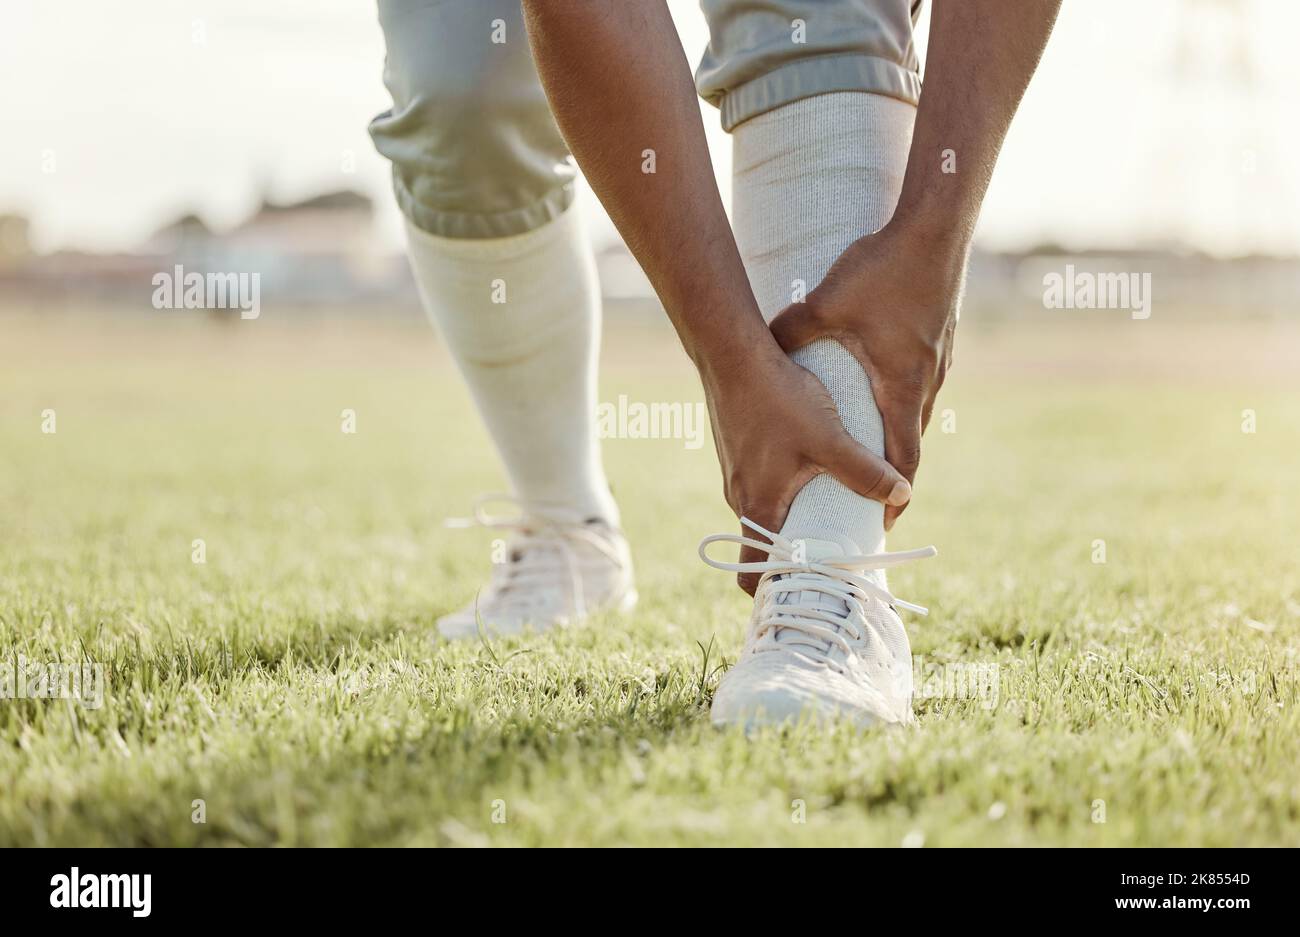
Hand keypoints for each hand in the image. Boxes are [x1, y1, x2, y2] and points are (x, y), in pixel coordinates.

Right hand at [703, 340, 911, 594]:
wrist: (733, 353)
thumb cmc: (777, 397)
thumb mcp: (829, 438)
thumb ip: (864, 470)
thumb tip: (901, 495)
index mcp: (757, 507)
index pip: (753, 572)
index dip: (780, 587)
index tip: (812, 584)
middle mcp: (740, 496)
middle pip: (766, 543)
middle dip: (797, 552)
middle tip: (835, 548)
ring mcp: (735, 474)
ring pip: (765, 510)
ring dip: (793, 515)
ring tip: (829, 504)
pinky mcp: (738, 452)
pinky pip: (761, 483)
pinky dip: (784, 487)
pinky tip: (809, 465)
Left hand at [768, 221, 964, 530]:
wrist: (936, 228)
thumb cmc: (885, 270)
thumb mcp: (825, 305)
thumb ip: (790, 332)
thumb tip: (759, 347)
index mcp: (902, 384)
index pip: (903, 458)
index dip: (893, 493)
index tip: (883, 522)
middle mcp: (926, 381)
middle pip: (911, 443)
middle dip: (892, 476)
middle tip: (873, 504)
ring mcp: (938, 361)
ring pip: (916, 413)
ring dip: (898, 439)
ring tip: (875, 461)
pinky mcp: (939, 342)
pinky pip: (919, 387)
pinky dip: (902, 405)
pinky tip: (883, 399)